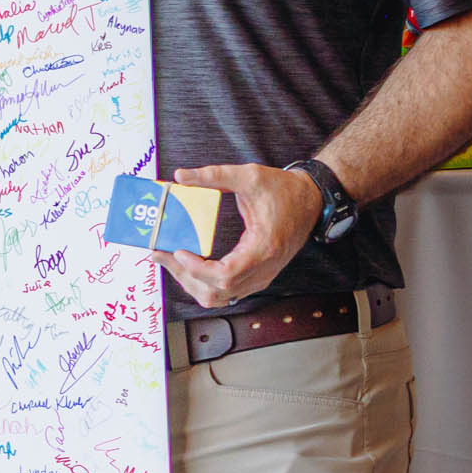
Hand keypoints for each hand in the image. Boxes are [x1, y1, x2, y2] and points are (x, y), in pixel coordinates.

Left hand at [158, 161, 323, 308]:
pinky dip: (203, 283)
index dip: (198, 269)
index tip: (178, 252)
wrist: (310, 201)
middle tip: (161, 254)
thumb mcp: (250, 176)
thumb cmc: (284, 190)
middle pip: (217, 291)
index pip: (226, 274)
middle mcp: (263, 269)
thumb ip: (215, 175)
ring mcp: (260, 277)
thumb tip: (181, 176)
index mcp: (263, 248)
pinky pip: (226, 292)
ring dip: (191, 283)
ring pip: (219, 297)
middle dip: (184, 276)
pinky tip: (187, 264)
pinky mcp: (256, 276)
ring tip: (169, 260)